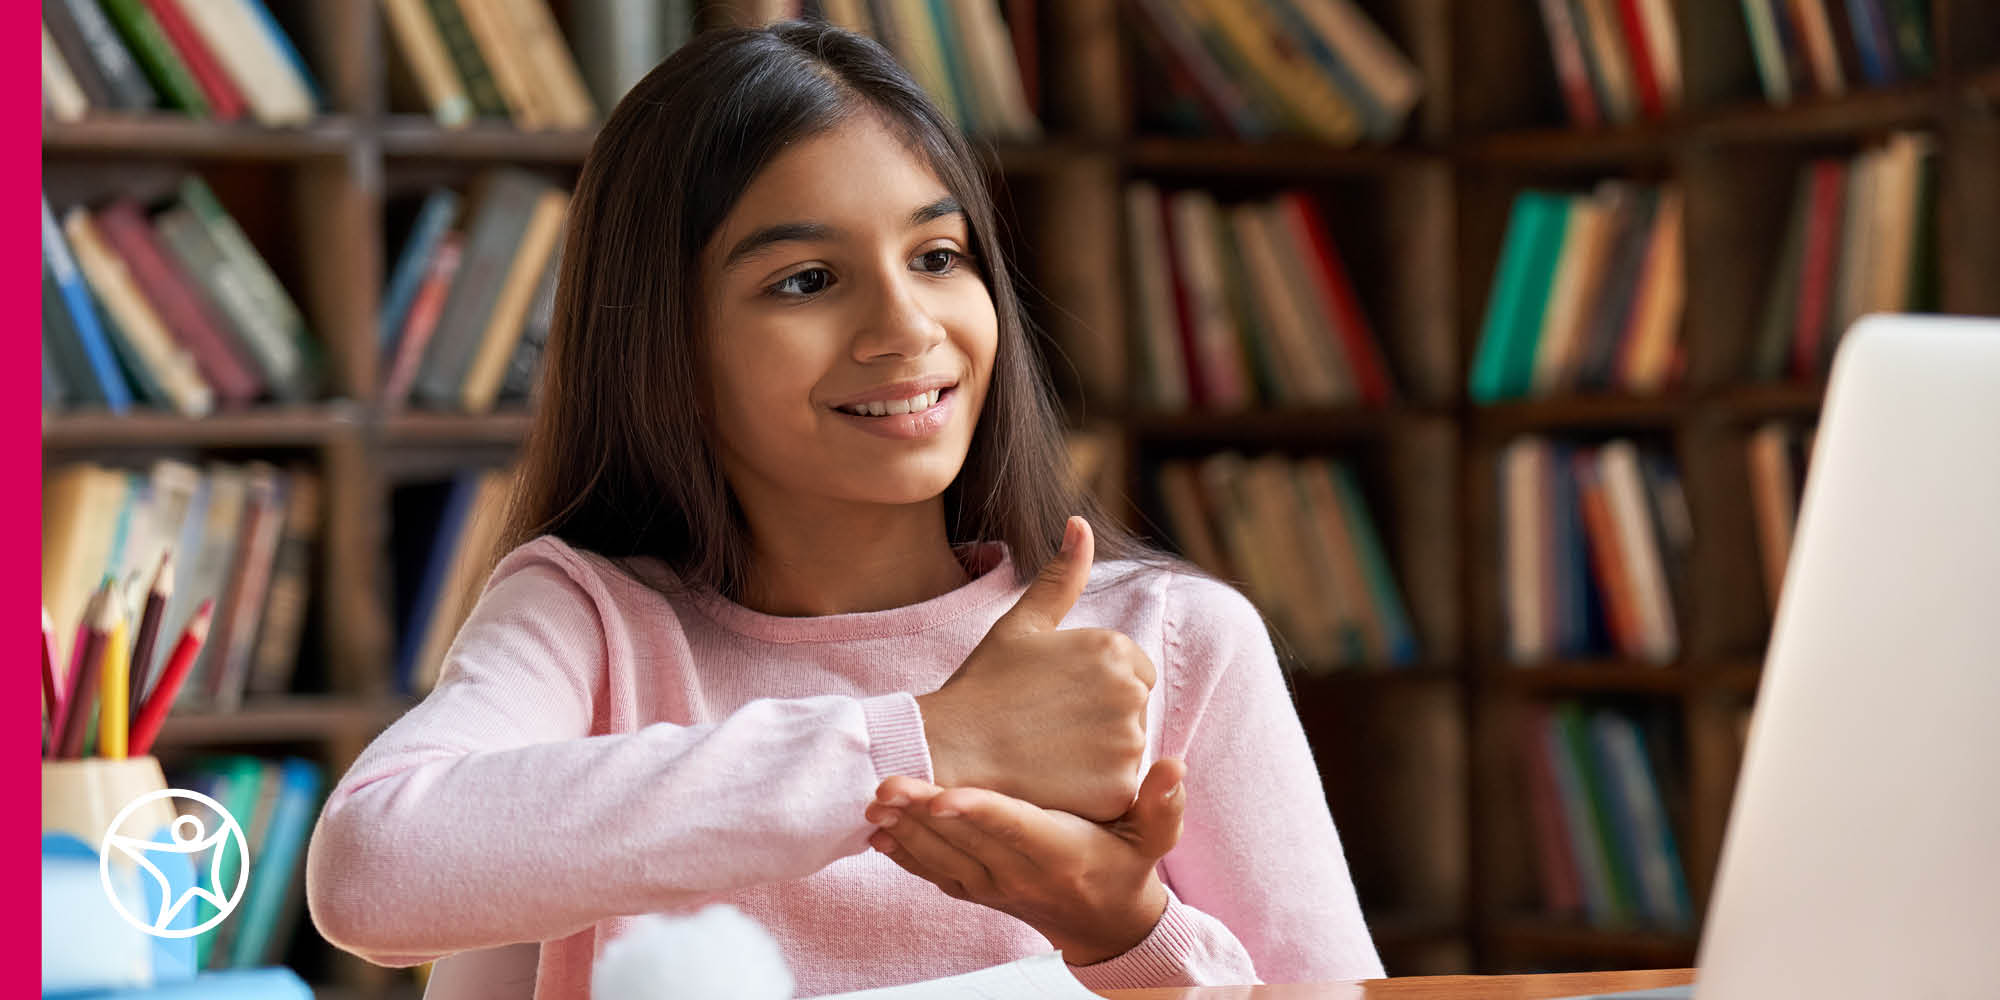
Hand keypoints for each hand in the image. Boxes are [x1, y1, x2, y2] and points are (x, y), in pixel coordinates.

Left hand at [865, 759, 1187, 966]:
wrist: (1105, 925)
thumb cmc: (1128, 866)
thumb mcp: (1155, 838)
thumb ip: (1162, 804)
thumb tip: (1173, 765)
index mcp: (1060, 853)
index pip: (1014, 828)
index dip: (978, 811)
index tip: (943, 796)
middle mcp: (1021, 874)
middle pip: (965, 841)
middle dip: (922, 814)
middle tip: (885, 784)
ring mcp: (994, 887)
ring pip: (942, 859)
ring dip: (905, 832)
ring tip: (874, 802)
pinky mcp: (977, 892)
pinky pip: (935, 875)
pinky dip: (905, 856)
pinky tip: (879, 833)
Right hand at [917, 516, 1155, 821]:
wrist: (949, 749)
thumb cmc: (983, 684)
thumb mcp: (1022, 624)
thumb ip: (1062, 576)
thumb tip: (1080, 523)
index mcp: (1115, 648)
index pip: (1134, 671)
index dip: (1093, 686)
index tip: (1054, 696)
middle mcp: (1131, 692)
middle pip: (1134, 711)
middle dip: (1100, 719)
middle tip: (1046, 725)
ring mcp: (1127, 745)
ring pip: (1127, 751)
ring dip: (1098, 755)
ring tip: (1047, 752)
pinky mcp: (1116, 791)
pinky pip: (1118, 790)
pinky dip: (1093, 791)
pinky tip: (1054, 781)